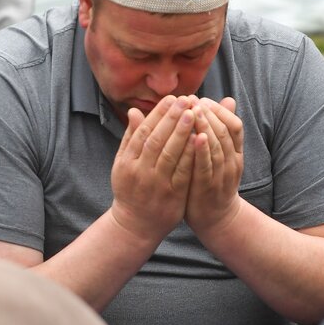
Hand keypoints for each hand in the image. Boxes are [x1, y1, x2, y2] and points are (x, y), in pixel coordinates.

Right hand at [110, 96, 195, 241]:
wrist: (135, 225)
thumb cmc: (130, 189)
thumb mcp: (123, 164)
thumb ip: (131, 138)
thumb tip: (135, 111)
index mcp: (127, 162)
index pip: (143, 132)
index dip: (158, 114)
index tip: (172, 99)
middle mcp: (140, 172)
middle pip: (157, 140)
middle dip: (172, 118)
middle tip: (186, 100)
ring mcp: (156, 185)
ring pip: (170, 155)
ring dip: (183, 133)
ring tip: (194, 113)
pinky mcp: (172, 196)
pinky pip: (183, 172)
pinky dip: (191, 155)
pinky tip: (200, 140)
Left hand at [185, 97, 244, 234]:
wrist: (216, 219)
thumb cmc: (213, 181)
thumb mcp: (221, 155)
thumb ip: (222, 130)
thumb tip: (228, 99)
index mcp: (236, 152)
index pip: (234, 124)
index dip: (219, 110)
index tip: (201, 99)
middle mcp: (232, 161)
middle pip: (225, 131)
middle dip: (209, 113)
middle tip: (192, 100)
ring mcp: (222, 175)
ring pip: (218, 146)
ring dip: (206, 127)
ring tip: (193, 111)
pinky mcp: (209, 187)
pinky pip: (208, 166)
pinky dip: (203, 151)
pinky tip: (196, 137)